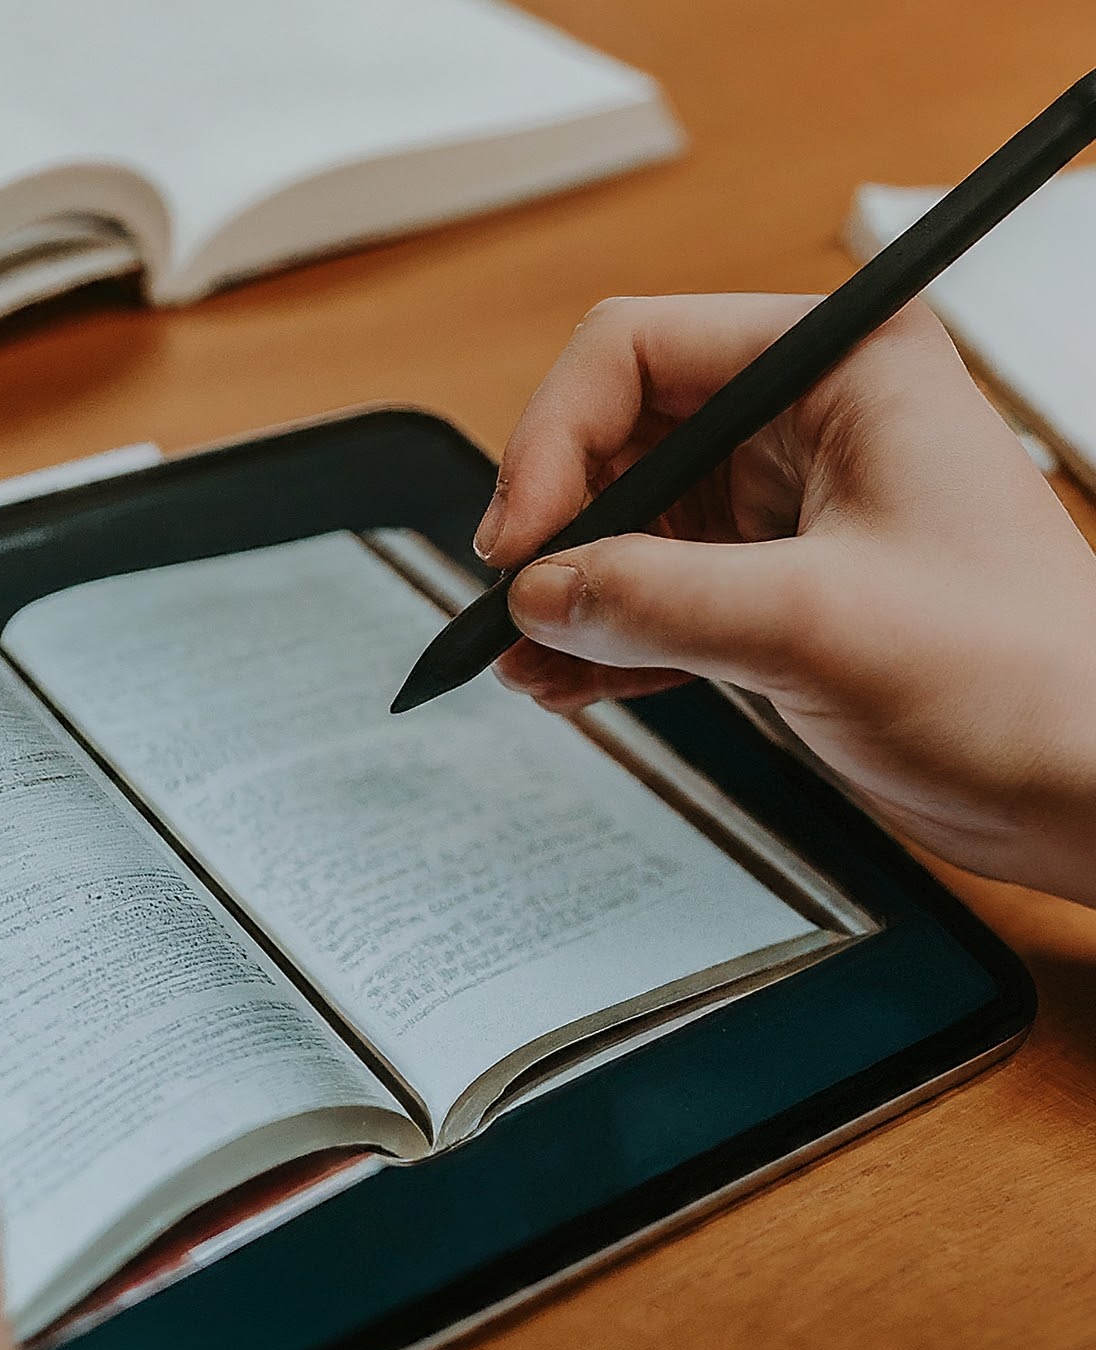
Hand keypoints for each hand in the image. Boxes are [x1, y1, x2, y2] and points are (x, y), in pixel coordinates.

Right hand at [478, 293, 1095, 904]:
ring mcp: (785, 514)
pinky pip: (656, 598)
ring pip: (629, 527)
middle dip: (558, 525)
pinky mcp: (775, 594)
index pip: (636, 353)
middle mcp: (804, 426)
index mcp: (838, 370)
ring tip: (526, 657)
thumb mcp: (815, 622)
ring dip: (570, 592)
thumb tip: (538, 593)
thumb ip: (656, 599)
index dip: (553, 439)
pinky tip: (565, 681)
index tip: (520, 538)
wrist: (1086, 789)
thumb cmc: (1027, 678)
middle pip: (619, 439)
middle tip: (517, 602)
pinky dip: (605, 640)